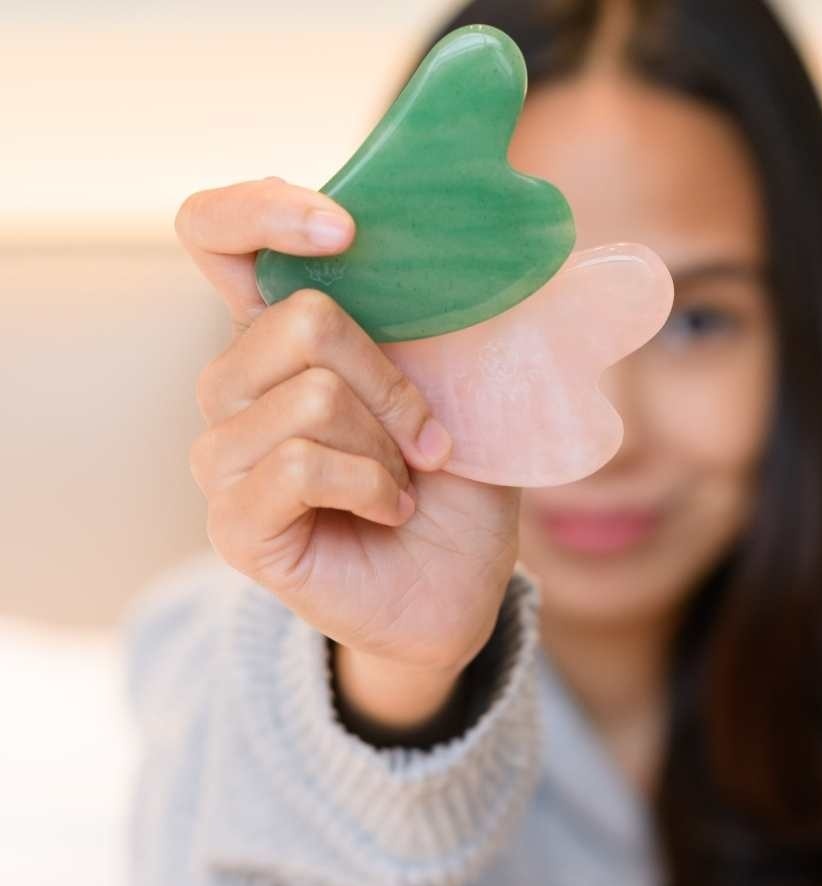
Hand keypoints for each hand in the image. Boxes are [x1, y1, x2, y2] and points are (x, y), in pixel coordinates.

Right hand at [178, 177, 520, 687]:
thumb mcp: (457, 385)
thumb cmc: (452, 485)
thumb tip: (454, 238)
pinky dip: (372, 486)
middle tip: (428, 439)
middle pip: (300, 318)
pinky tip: (390, 510)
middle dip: (393, 382)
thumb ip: (428, 316)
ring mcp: (224, 457)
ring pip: (312, 396)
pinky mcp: (235, 523)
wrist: (455, 587)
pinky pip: (303, 465)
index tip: (346, 230)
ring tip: (404, 483)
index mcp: (280, 339)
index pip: (213, 235)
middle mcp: (235, 387)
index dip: (262, 210)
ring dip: (387, 445)